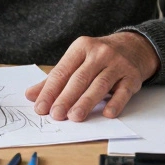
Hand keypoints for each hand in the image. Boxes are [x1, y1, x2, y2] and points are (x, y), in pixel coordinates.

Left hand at [25, 32, 160, 121]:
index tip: (41, 108)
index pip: (62, 71)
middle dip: (66, 98)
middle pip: (80, 78)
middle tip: (56, 115)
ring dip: (86, 102)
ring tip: (75, 117)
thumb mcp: (77, 61)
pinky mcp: (132, 76)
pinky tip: (107, 113)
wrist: (134, 47)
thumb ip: (55, 79)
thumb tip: (31, 95)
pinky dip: (116, 103)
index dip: (50, 90)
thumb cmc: (99, 57)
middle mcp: (100, 53)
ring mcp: (118, 64)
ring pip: (100, 84)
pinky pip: (123, 91)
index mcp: (82, 47)